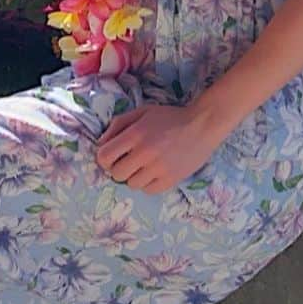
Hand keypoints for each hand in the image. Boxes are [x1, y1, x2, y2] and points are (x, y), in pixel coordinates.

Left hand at [95, 104, 221, 194]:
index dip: (104, 158)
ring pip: (131, 184)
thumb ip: (118, 124)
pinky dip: (147, 183)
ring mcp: (158, 168)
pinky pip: (148, 190)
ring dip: (134, 176)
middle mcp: (145, 153)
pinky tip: (154, 172)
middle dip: (118, 168)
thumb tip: (100, 144)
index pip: (104, 157)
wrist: (202, 125)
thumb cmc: (169, 117)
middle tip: (128, 161)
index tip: (111, 156)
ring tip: (144, 165)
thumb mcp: (142, 112)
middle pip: (116, 174)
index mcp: (135, 134)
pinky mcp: (170, 180)